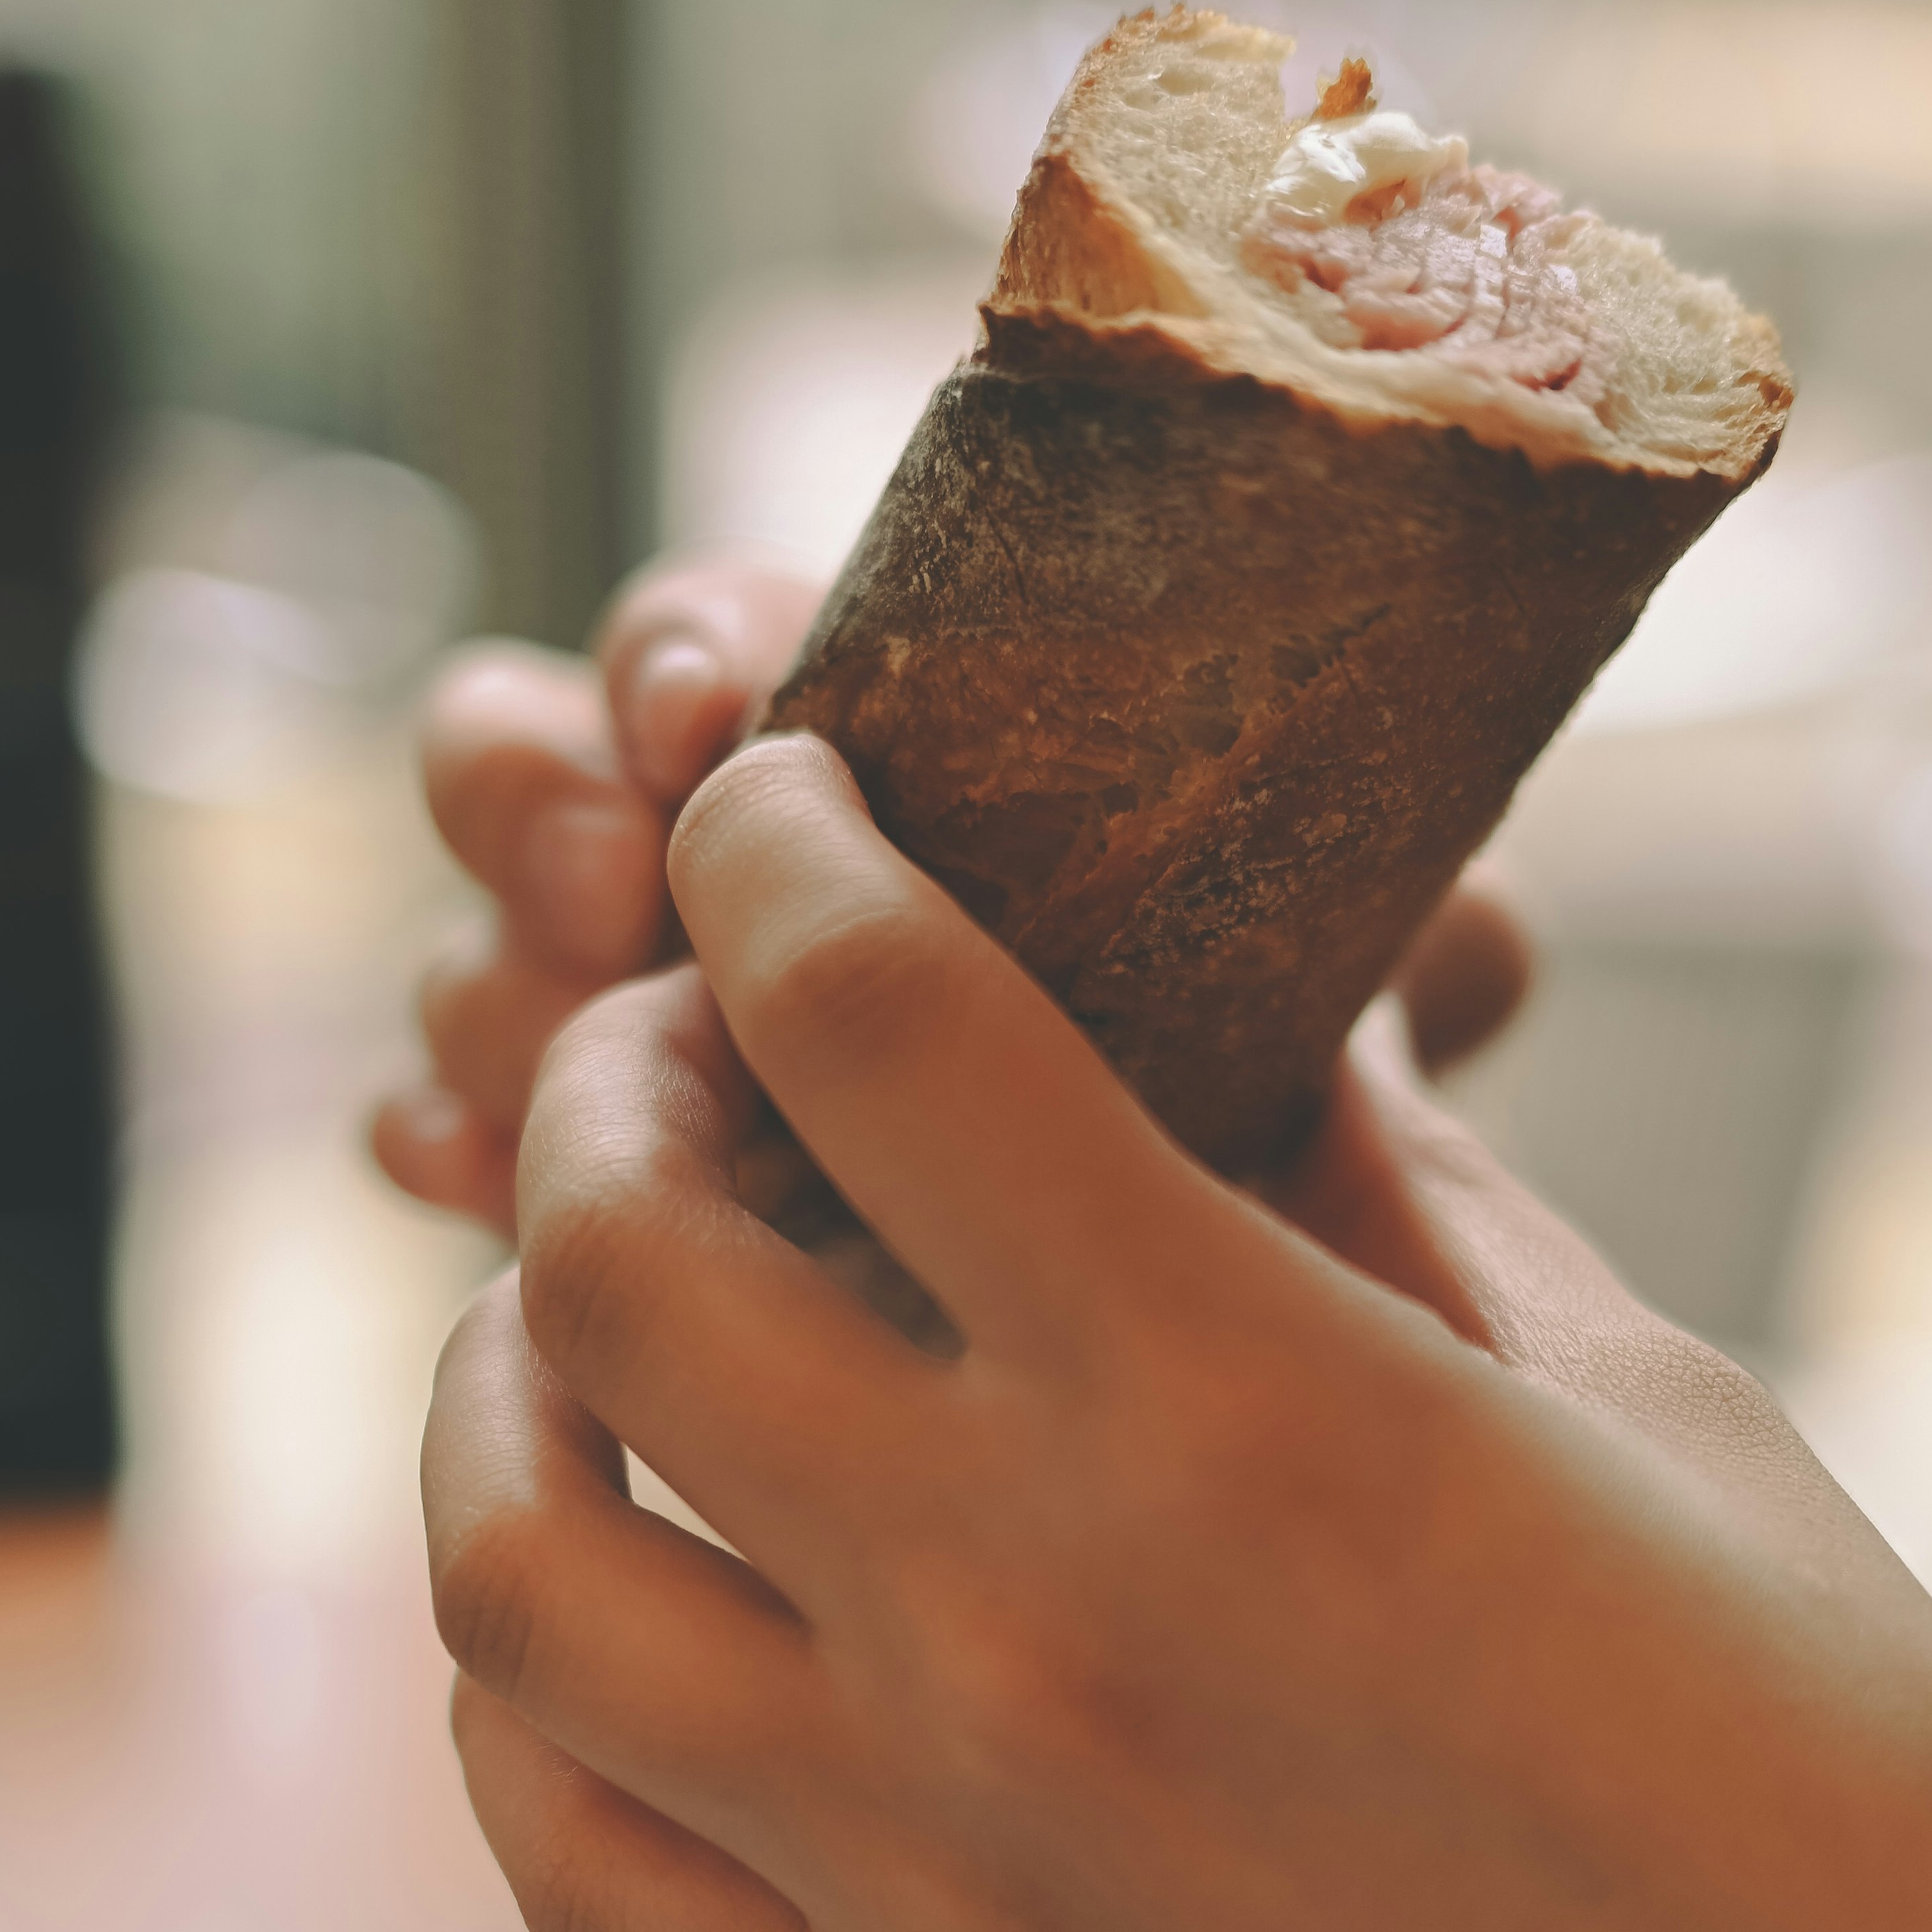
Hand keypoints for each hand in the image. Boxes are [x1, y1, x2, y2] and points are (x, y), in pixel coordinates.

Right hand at [374, 551, 1532, 1238]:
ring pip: (477, 946)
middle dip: (540, 802)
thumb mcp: (1327, 991)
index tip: (709, 714)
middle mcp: (719, 846)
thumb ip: (1382, 935)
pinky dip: (453, 1141)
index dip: (684, 656)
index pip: (719, 639)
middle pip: (531, 762)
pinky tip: (458, 1174)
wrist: (1227, 1292)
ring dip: (494, 985)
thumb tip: (1478, 941)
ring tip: (531, 1060)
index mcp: (879, 735)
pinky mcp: (571, 1176)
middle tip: (604, 874)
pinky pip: (454, 1132)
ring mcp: (619, 1010)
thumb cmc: (1267, 1078)